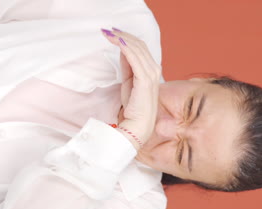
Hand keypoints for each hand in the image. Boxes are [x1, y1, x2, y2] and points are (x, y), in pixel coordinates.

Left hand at [101, 27, 161, 149]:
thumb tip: (122, 50)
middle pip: (139, 45)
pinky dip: (126, 48)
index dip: (126, 38)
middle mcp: (154, 69)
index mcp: (151, 70)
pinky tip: (117, 41)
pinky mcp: (146, 79)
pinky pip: (135, 58)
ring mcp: (151, 74)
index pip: (140, 48)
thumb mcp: (128, 82)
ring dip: (121, 39)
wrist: (137, 126)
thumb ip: (127, 66)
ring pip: (136, 48)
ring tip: (108, 34)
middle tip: (107, 30)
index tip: (112, 33)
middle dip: (122, 35)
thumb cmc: (133, 107)